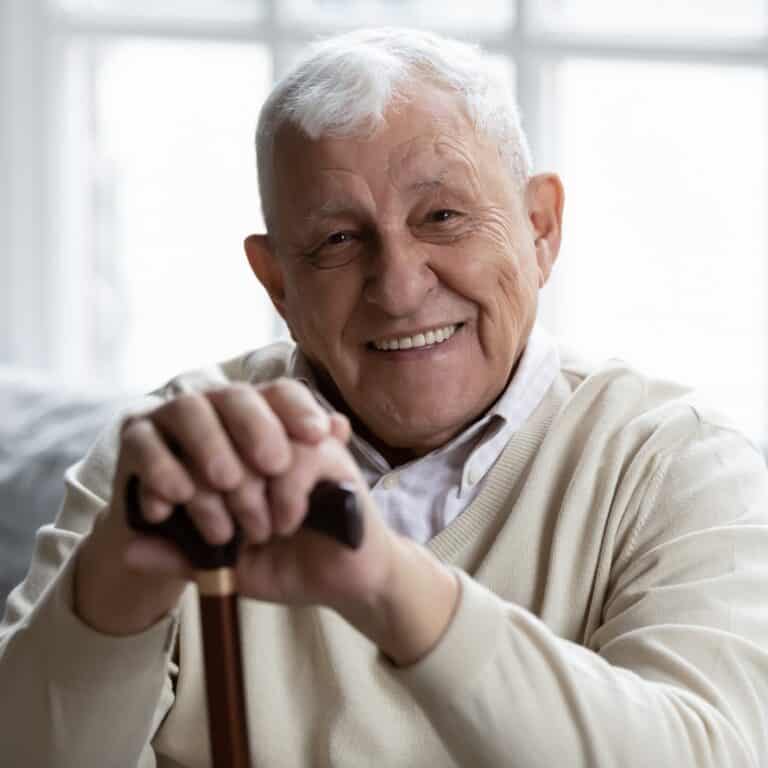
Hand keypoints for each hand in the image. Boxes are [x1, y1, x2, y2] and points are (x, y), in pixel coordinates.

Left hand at [75, 378, 457, 664]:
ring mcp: (299, 442)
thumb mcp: (227, 566)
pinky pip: (298, 456)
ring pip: (256, 442)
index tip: (174, 516)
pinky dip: (284, 495)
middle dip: (214, 489)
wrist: (347, 579)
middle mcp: (263, 440)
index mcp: (232, 458)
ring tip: (259, 530)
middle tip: (226, 532)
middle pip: (219, 431)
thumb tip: (129, 551)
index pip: (187, 439)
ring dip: (251, 493)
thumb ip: (183, 556)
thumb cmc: (288, 564)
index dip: (172, 473)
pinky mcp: (333, 454)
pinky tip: (286, 524)